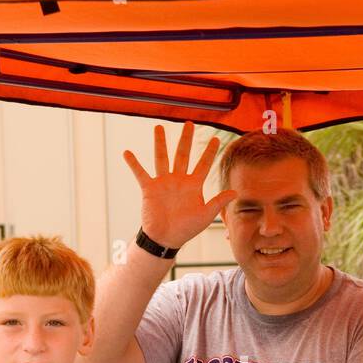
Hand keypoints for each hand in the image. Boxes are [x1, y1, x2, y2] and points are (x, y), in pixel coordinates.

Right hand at [123, 121, 236, 250]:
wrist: (166, 239)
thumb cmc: (186, 229)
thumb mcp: (206, 215)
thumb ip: (218, 202)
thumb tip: (235, 192)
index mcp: (193, 185)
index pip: (203, 165)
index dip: (210, 152)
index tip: (216, 139)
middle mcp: (178, 180)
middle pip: (183, 155)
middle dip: (186, 139)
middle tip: (189, 123)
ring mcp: (163, 182)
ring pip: (162, 158)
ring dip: (160, 143)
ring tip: (159, 127)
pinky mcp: (149, 189)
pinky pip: (141, 173)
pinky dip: (134, 164)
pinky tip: (127, 152)